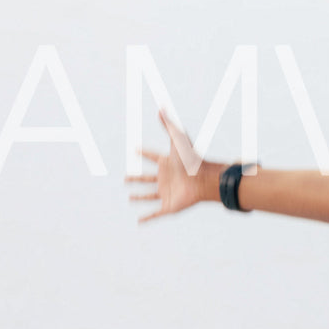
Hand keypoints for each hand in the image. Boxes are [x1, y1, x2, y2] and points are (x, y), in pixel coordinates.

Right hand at [126, 109, 215, 223]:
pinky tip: (139, 222)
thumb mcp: (178, 140)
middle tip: (125, 178)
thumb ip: (169, 124)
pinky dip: (147, 218)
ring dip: (140, 197)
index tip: (135, 149)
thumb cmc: (191, 159)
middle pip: (147, 178)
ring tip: (130, 198)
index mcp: (167, 164)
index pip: (152, 156)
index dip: (144, 153)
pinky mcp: (169, 206)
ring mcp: (167, 192)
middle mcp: (166, 178)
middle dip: (136, 179)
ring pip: (150, 196)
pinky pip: (155, 214)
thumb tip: (161, 106)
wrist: (203, 179)